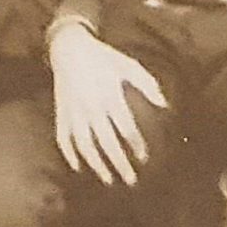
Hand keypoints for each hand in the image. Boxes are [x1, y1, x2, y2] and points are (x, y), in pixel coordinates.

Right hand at [50, 22, 165, 186]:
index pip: (125, 128)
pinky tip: (78, 167)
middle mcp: (91, 106)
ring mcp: (74, 111)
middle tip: (130, 180)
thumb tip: (165, 104)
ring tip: (108, 179)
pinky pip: (63, 137)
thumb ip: (147, 84)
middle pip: (107, 142)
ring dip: (96, 164)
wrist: (69, 46)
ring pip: (84, 145)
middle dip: (119, 163)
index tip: (144, 158)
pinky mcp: (61, 112)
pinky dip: (69, 154)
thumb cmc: (103, 57)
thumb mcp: (128, 65)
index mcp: (110, 96)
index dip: (136, 144)